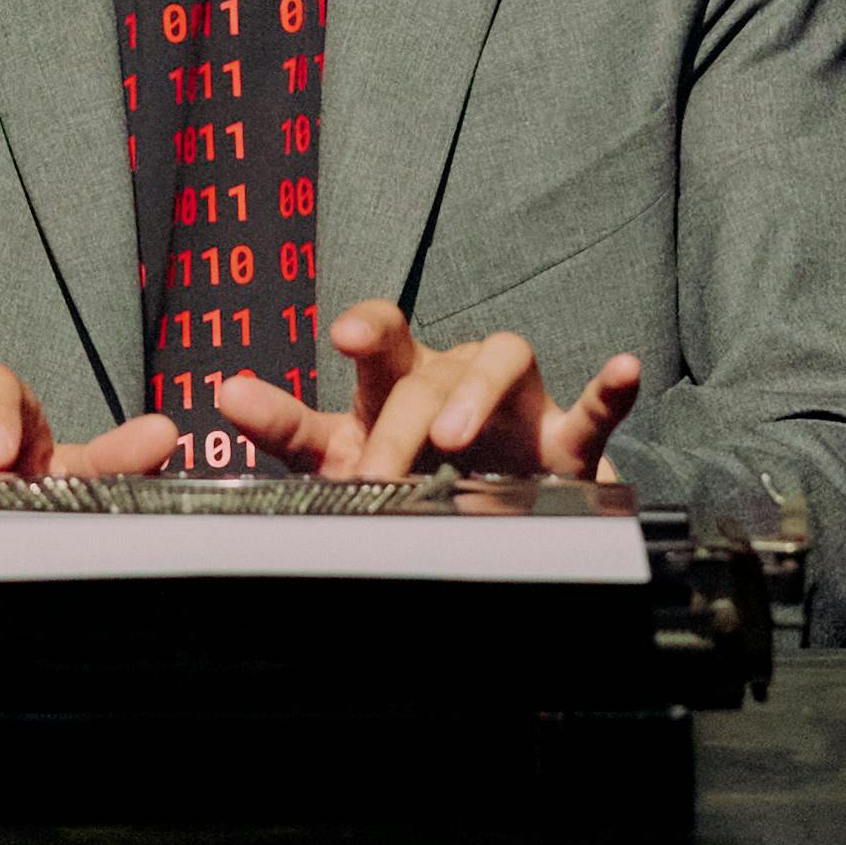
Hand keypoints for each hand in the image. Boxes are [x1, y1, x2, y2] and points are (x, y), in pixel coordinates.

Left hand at [205, 301, 642, 481]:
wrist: (485, 513)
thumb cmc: (406, 464)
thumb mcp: (338, 453)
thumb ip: (287, 426)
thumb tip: (223, 393)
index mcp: (399, 378)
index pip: (381, 335)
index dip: (365, 331)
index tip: (341, 339)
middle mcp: (454, 375)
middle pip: (431, 368)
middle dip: (402, 420)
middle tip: (377, 473)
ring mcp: (513, 404)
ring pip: (505, 358)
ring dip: (479, 390)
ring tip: (455, 436)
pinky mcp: (564, 441)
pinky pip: (593, 407)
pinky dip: (609, 388)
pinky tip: (622, 371)